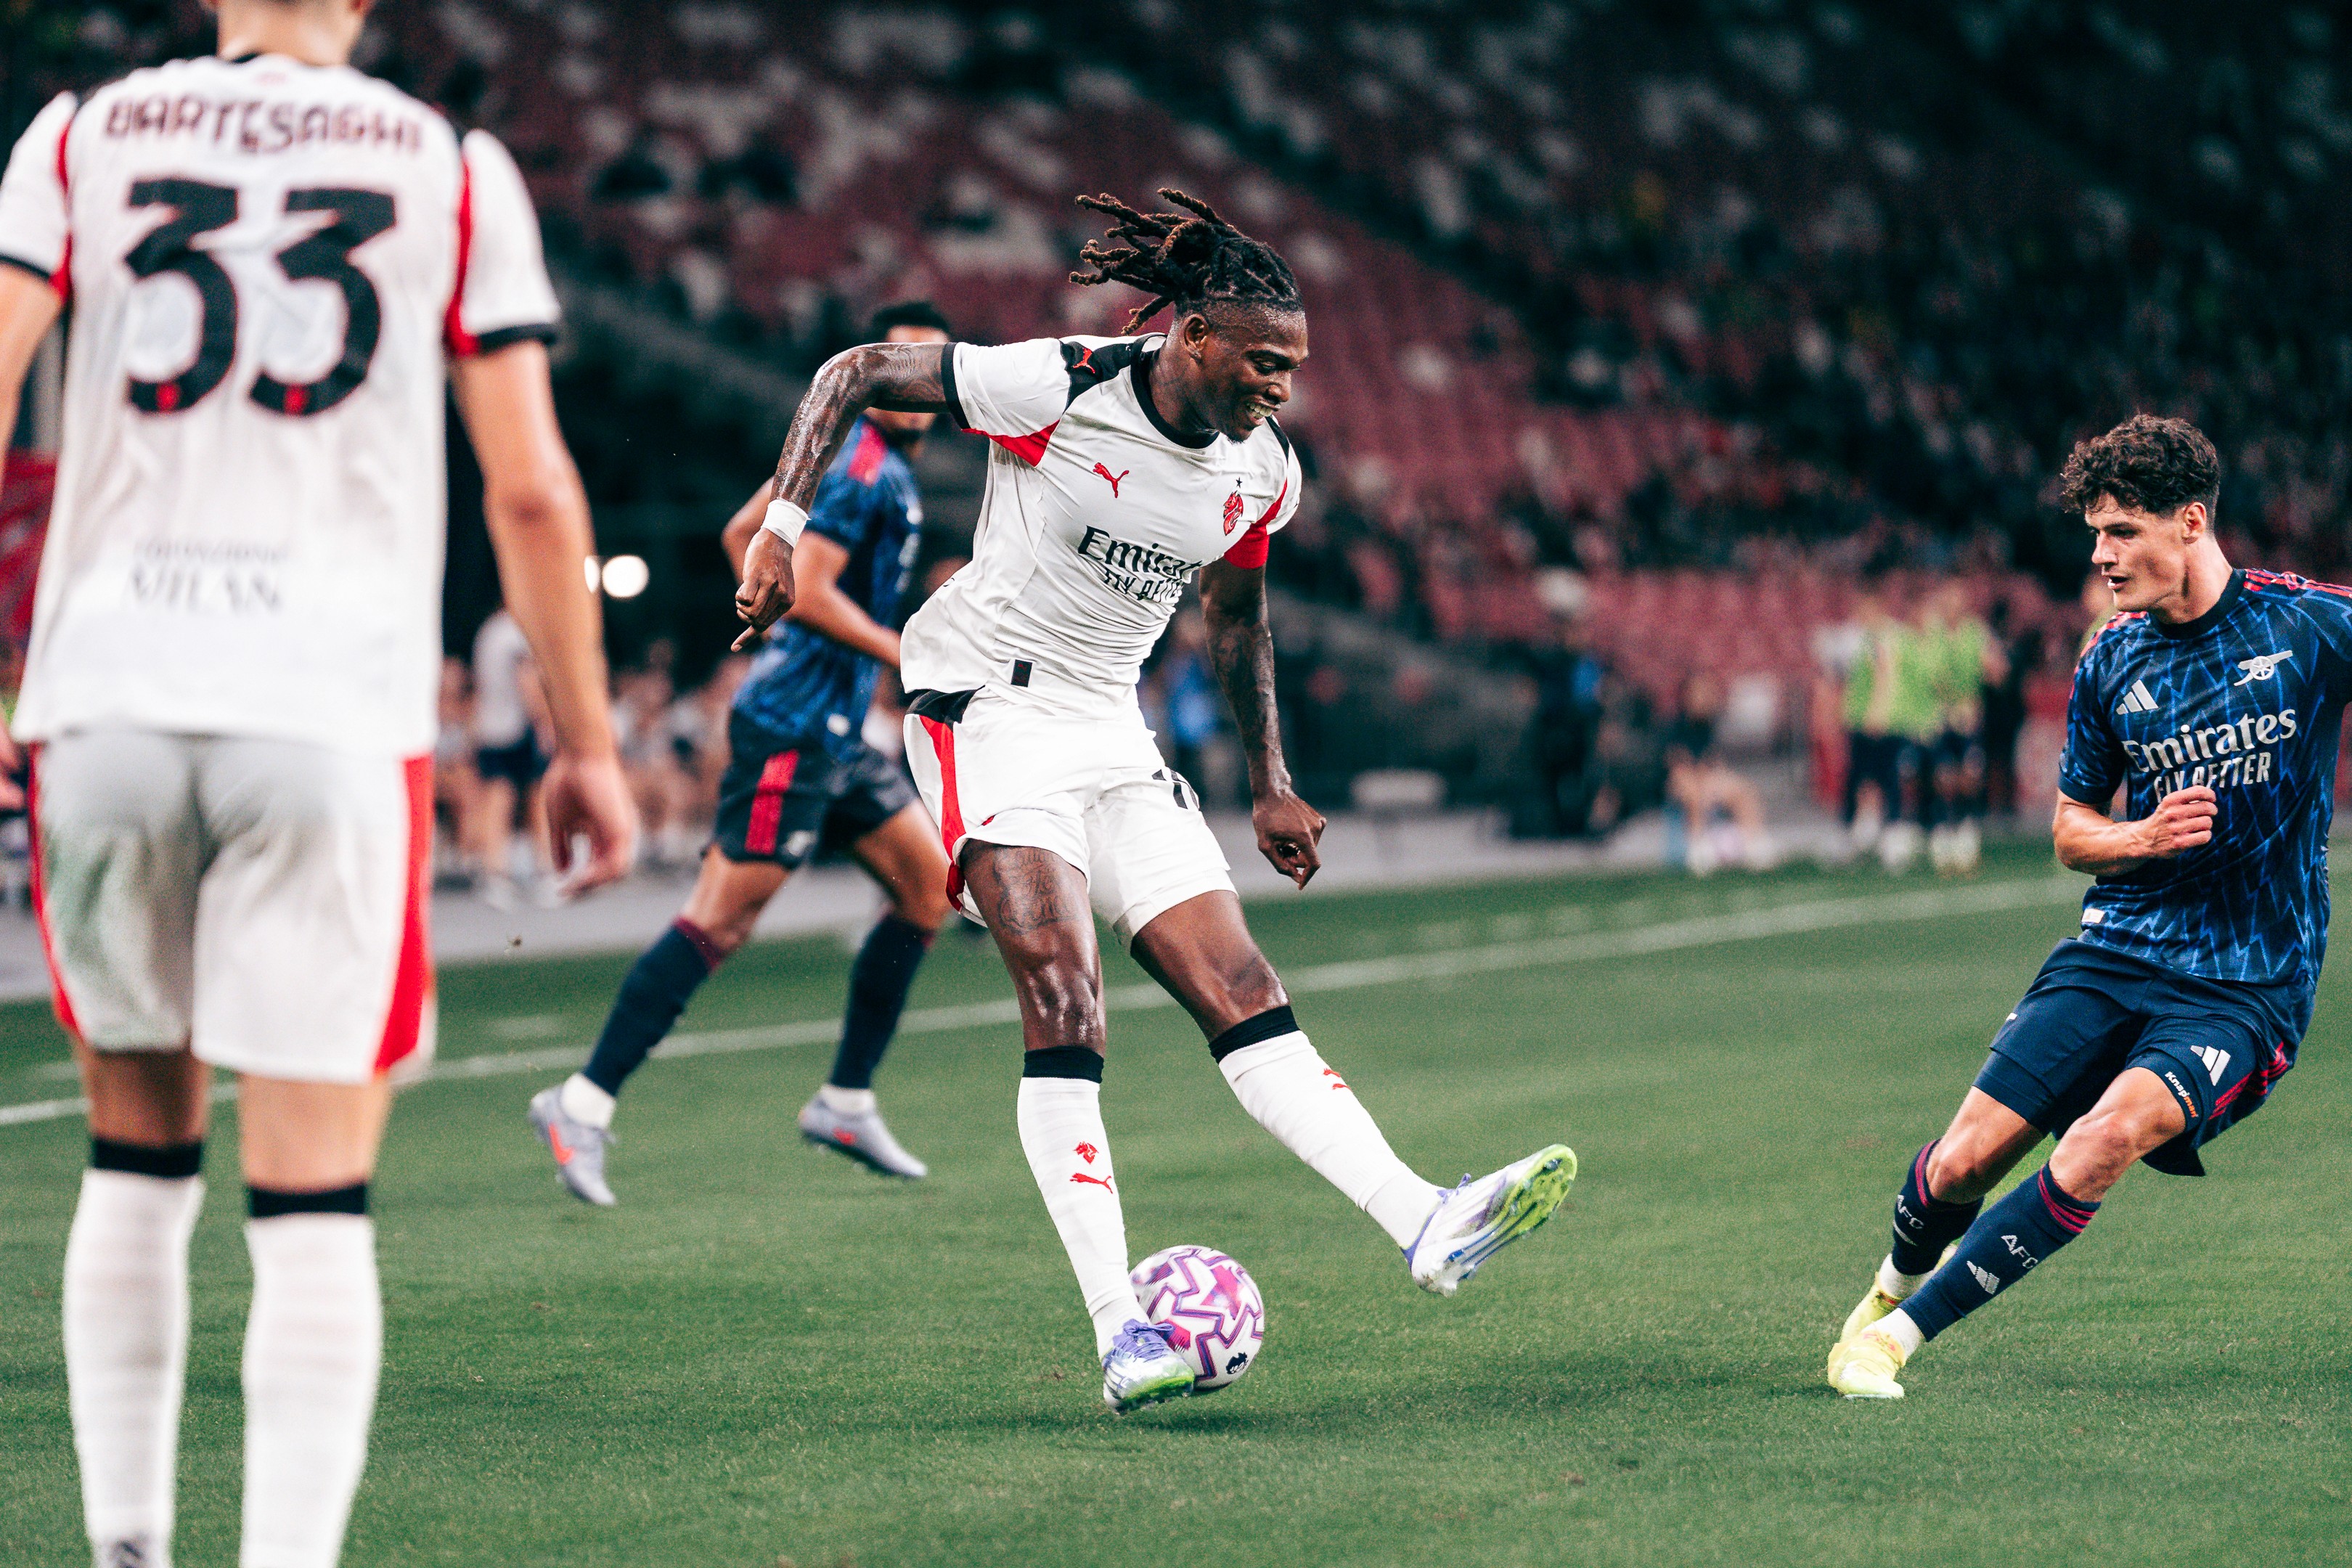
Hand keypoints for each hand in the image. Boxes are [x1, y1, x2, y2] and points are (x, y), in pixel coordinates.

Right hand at [541, 750, 638, 893]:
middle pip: (607, 872)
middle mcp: (615, 834)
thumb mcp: (559, 822)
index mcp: (602, 831)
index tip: (560, 889)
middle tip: (566, 894)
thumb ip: (561, 847)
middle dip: (587, 887)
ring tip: (572, 887)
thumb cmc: (567, 780)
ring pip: (614, 872)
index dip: (580, 880)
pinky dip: (598, 876)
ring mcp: (621, 832)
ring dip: (592, 884)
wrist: (579, 755)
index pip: (597, 865)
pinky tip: (579, 878)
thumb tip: (560, 872)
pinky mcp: (622, 830)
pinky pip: (616, 864)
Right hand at [731, 528, 796, 650]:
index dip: (748, 635)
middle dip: (743, 615)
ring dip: (740, 606)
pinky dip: (739, 597)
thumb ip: (771, 605)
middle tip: (741, 601)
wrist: (776, 540)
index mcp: (788, 602)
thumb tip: (756, 624)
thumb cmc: (774, 565)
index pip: (765, 626)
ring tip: (742, 592)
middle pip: (756, 620)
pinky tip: (742, 589)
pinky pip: (744, 598)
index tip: (732, 648)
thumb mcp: (780, 588)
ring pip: (750, 611)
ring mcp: (770, 586)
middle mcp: (782, 596)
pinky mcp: (758, 576)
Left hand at [1253, 786, 1325, 887]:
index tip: (1299, 885)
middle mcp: (1316, 829)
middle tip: (1279, 854)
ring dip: (1297, 851)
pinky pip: (1312, 840)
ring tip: (1282, 841)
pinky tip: (1288, 834)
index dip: (1307, 877)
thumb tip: (1295, 877)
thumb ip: (1279, 864)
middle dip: (1295, 861)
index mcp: (1303, 836)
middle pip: (1309, 858)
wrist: (1273, 792)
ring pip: (1310, 849)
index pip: (1313, 864)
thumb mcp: (1265, 844)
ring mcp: (1319, 823)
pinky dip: (1301, 843)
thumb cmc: (1265, 817)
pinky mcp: (1319, 819)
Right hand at [2134, 786, 2216, 857]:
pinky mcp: (2179, 843)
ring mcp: (2176, 828)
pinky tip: (2198, 835)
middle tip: (2208, 814)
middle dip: (2212, 810)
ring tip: (2198, 826)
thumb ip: (2186, 798)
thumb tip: (2209, 797)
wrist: (2144, 839)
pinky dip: (2205, 836)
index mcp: (2170, 800)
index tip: (2211, 799)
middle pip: (2207, 807)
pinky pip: (2205, 836)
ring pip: (2207, 822)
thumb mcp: (2168, 804)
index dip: (2210, 794)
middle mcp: (2172, 813)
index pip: (2199, 792)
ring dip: (2206, 825)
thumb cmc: (2162, 820)